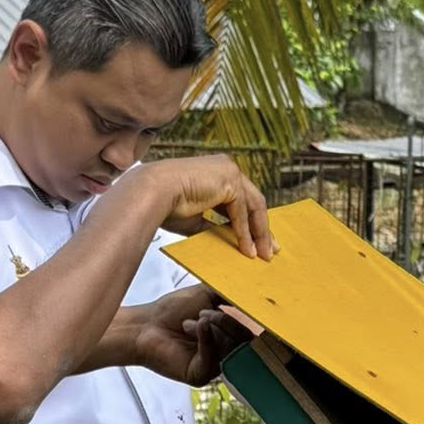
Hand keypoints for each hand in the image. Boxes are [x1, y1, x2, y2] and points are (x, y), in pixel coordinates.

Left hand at [128, 286, 260, 386]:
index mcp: (229, 337)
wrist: (145, 325)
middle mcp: (225, 354)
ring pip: (231, 349)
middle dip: (228, 322)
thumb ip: (230, 293)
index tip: (243, 304)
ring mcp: (213, 367)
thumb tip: (251, 288)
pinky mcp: (200, 376)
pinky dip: (207, 340)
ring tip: (193, 319)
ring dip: (214, 328)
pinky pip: (213, 360)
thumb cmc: (172, 311)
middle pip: (245, 341)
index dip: (249, 317)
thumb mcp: (206, 295)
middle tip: (205, 313)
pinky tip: (197, 326)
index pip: (251, 331)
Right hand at [147, 155, 274, 259]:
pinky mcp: (230, 179)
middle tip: (271, 250)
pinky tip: (248, 250)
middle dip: (262, 228)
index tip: (257, 242)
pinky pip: (242, 211)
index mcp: (217, 174)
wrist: (153, 193)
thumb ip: (213, 225)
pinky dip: (246, 232)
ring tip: (264, 255)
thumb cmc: (166, 205)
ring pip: (253, 206)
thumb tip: (225, 239)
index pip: (241, 200)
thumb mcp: (195, 219)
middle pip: (253, 202)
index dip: (250, 223)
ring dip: (259, 233)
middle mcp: (226, 168)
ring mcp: (230, 171)